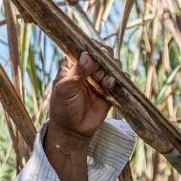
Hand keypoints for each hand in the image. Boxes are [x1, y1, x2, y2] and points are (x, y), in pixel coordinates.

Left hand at [44, 51, 117, 180]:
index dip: (91, 49)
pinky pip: (119, 80)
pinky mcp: (109, 90)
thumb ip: (77, 73)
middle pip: (101, 54)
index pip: (83, 49)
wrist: (72, 130)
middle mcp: (86, 69)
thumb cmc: (62, 107)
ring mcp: (98, 79)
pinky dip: (118, 79)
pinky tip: (111, 84)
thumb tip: (87, 55)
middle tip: (99, 71)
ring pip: (111, 65)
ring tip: (104, 81)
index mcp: (71, 65)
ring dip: (111, 69)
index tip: (95, 55)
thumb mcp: (65, 89)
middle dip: (104, 59)